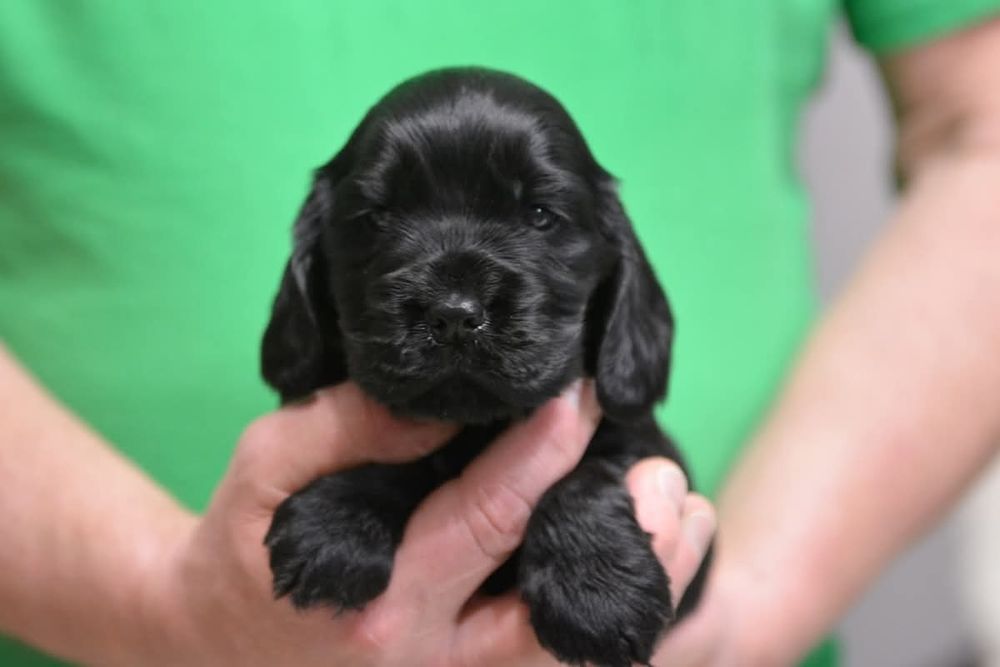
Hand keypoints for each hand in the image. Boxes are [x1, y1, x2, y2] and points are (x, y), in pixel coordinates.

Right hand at [134, 380, 715, 665]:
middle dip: (622, 539)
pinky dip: (603, 616)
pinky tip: (641, 563)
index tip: (583, 392)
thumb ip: (345, 428)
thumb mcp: (263, 470)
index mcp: (382, 604)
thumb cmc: (239, 552)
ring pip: (568, 653)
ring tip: (688, 517)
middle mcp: (433, 664)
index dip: (542, 451)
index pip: (485, 518)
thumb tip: (443, 403)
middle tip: (668, 474)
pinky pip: (549, 661)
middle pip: (555, 614)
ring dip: (637, 588)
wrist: (212, 647)